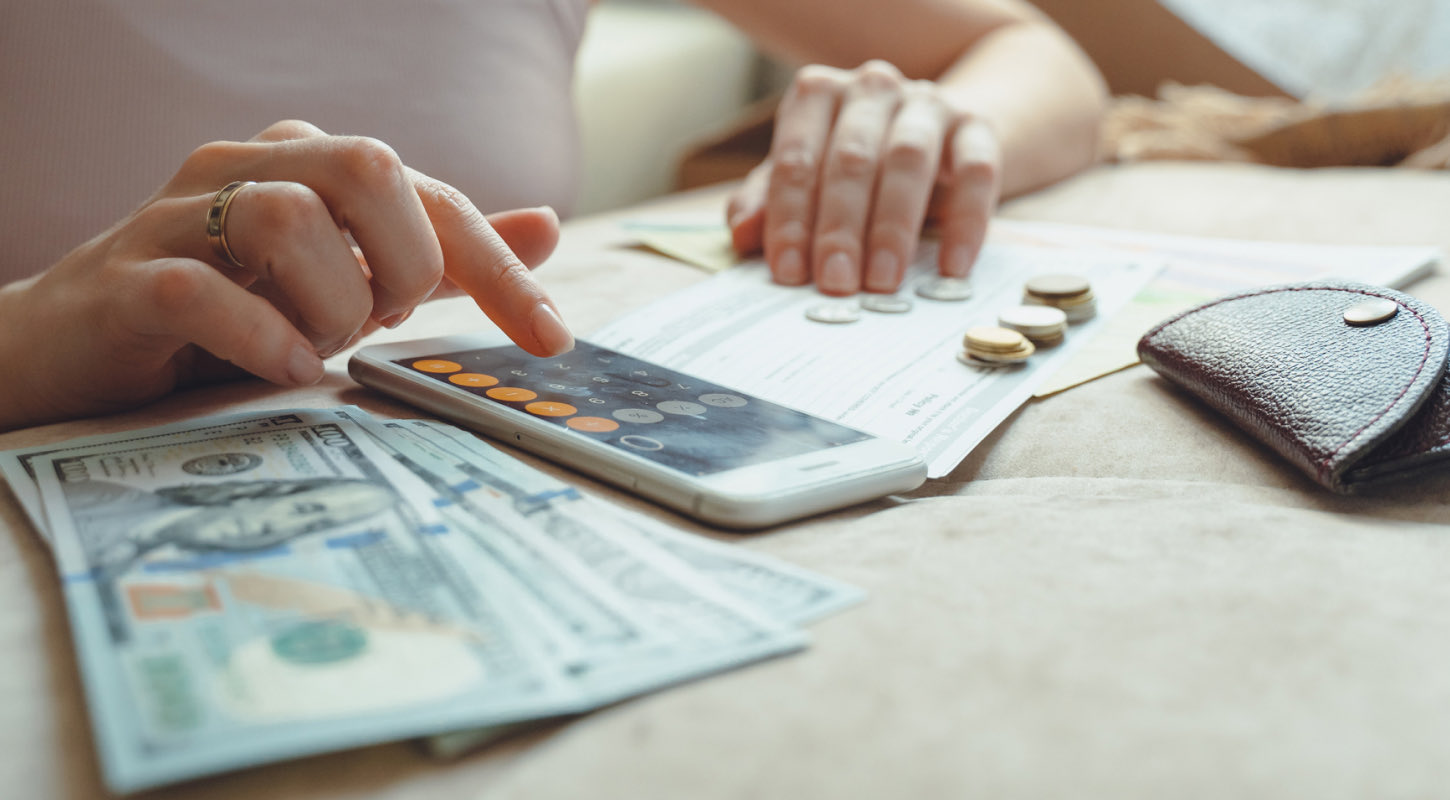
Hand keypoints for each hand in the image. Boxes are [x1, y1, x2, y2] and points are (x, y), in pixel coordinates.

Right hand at [0, 120, 572, 429]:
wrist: (75, 349)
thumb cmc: (225, 313)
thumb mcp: (349, 281)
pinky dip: (264, 342)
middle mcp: (243, 169)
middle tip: (382, 322)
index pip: (428, 191)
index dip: (499, 263)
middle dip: (404, 262)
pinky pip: (203, 290)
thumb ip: (439, 256)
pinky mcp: (125, 280)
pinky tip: (284, 371)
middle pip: (366, 167)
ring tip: (319, 348)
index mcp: (305, 164)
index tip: (551, 336)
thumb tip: (545, 225)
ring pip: (290, 221)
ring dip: (332, 306)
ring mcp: (176, 218)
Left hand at [726, 60, 1002, 295]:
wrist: (940, 137)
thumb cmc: (857, 166)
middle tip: (836, 282)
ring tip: (883, 282)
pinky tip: (951, 266)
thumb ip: (769, 202)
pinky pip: (976, 171)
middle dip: (840, 227)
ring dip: (893, 226)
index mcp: (817, 95)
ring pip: (908, 159)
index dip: (789, 218)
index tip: (789, 272)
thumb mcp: (808, 180)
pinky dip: (964, 222)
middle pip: (851, 159)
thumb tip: (743, 233)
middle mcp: (871, 89)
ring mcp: (927, 102)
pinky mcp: (977, 126)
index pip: (795, 157)